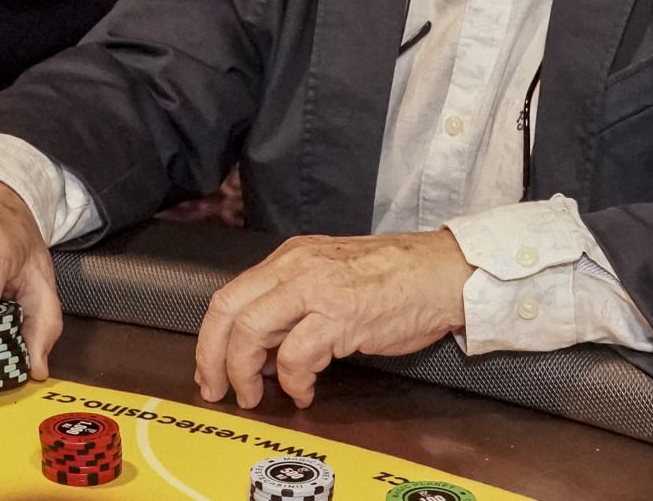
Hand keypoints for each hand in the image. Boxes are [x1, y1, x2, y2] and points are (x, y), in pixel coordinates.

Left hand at [194, 231, 469, 409]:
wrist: (442, 271)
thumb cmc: (396, 277)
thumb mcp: (331, 277)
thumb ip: (293, 305)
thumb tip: (263, 351)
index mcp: (291, 258)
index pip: (230, 295)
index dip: (211, 338)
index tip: (210, 368)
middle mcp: (295, 267)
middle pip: (228, 311)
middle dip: (213, 357)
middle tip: (218, 389)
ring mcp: (316, 289)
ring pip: (251, 332)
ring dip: (245, 373)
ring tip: (256, 395)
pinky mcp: (340, 315)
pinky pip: (296, 356)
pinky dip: (293, 381)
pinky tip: (304, 392)